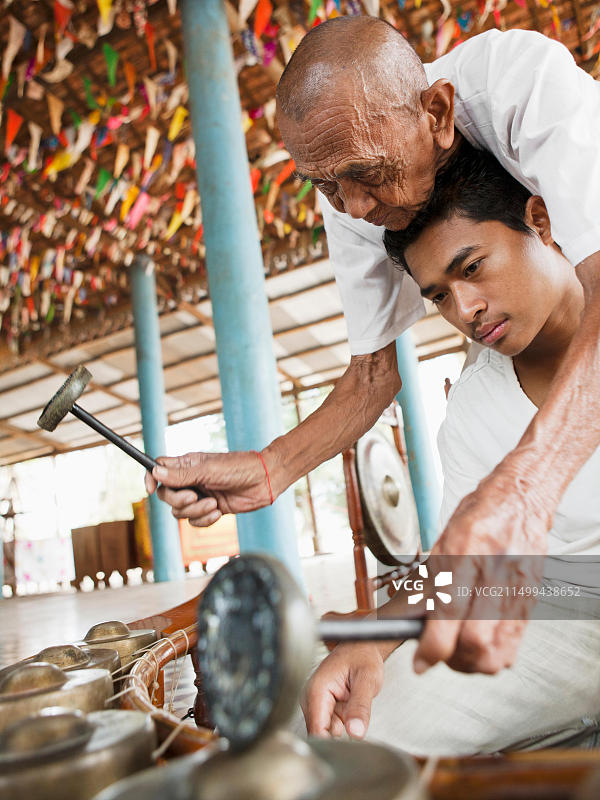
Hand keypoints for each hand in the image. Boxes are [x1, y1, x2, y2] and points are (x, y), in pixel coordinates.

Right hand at [144, 450, 272, 526]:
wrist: (263, 481)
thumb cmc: (238, 467)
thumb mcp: (208, 470)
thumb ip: (181, 475)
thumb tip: (155, 472)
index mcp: (187, 465)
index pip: (158, 470)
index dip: (150, 478)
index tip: (149, 488)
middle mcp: (190, 480)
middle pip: (165, 495)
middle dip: (177, 500)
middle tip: (194, 496)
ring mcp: (199, 496)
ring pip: (180, 511)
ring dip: (195, 511)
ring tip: (213, 504)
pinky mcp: (210, 510)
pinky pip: (195, 522)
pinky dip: (204, 520)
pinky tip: (218, 513)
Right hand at [302, 643, 385, 739]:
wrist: (360, 647)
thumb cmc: (362, 656)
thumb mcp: (367, 679)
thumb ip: (361, 707)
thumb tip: (356, 733)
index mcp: (316, 690)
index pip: (316, 730)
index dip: (332, 743)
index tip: (350, 742)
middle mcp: (309, 697)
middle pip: (319, 734)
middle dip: (338, 736)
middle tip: (356, 719)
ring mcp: (314, 703)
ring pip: (324, 732)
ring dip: (341, 729)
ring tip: (353, 709)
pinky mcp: (320, 707)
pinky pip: (328, 726)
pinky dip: (342, 724)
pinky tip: (349, 710)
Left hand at [414, 461, 550, 674]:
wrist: (521, 499)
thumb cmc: (481, 513)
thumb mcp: (445, 539)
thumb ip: (430, 581)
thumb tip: (411, 618)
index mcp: (467, 550)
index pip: (449, 612)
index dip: (432, 647)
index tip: (421, 661)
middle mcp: (495, 571)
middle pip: (475, 642)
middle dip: (452, 659)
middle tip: (438, 653)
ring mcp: (517, 589)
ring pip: (496, 652)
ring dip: (472, 662)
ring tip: (458, 651)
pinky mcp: (530, 601)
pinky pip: (512, 646)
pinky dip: (492, 655)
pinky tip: (480, 643)